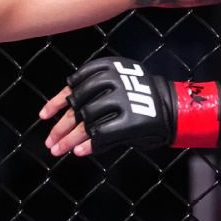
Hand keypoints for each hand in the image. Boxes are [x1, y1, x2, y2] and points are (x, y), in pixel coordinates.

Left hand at [40, 57, 220, 155]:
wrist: (176, 108)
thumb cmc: (145, 96)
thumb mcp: (119, 82)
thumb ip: (94, 92)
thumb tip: (62, 110)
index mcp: (108, 68)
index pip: (74, 85)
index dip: (57, 102)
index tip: (45, 115)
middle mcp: (113, 82)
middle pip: (77, 107)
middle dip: (61, 126)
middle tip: (50, 141)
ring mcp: (122, 101)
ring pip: (86, 123)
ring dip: (69, 139)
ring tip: (57, 151)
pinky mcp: (131, 120)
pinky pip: (102, 135)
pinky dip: (89, 144)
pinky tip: (79, 152)